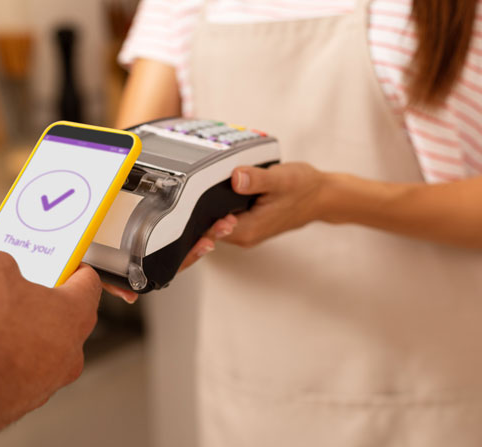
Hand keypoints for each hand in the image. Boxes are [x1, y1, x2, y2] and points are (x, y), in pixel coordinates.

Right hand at [0, 251, 101, 423]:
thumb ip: (3, 265)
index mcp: (75, 315)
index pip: (87, 284)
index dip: (71, 266)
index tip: (59, 261)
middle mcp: (67, 352)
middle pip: (50, 314)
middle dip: (18, 296)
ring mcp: (43, 381)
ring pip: (20, 341)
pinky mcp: (15, 401)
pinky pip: (0, 365)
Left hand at [102, 162, 324, 300]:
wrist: (321, 196)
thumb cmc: (303, 189)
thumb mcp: (282, 180)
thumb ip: (257, 180)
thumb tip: (235, 178)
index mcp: (245, 230)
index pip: (206, 232)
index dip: (186, 223)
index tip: (169, 210)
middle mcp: (240, 234)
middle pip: (202, 232)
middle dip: (182, 221)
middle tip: (160, 202)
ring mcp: (241, 229)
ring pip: (208, 225)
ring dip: (194, 213)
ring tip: (173, 194)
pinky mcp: (242, 221)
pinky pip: (218, 219)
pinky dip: (207, 209)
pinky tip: (198, 193)